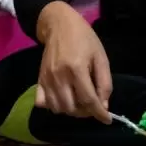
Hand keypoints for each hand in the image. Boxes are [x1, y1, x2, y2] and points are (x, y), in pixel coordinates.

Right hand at [35, 2, 112, 121]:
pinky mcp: (39, 79)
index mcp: (77, 69)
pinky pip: (42, 103)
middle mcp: (59, 77)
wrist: (59, 25)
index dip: (99, 113)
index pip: (89, 100)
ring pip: (58, 108)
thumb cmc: (84, 39)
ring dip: (71, 110)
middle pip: (72, 108)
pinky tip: (64, 98)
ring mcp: (47, 79)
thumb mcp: (101, 57)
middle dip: (86, 112)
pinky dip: (54, 106)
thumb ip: (104, 82)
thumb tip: (104, 105)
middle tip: (93, 104)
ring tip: (80, 101)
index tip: (107, 119)